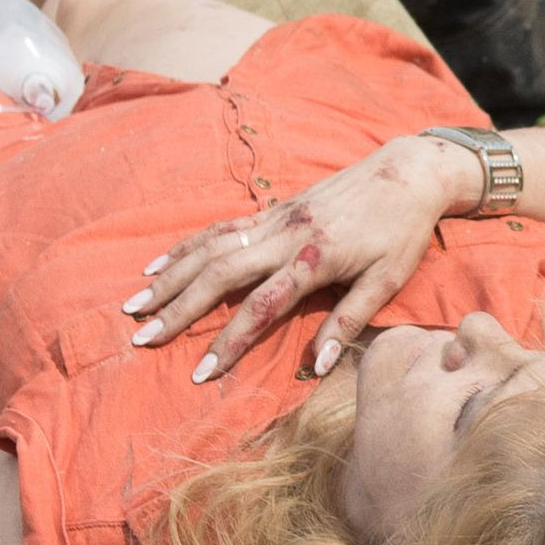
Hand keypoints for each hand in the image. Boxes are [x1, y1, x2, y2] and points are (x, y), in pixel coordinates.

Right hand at [124, 134, 477, 380]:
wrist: (408, 172)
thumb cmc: (402, 232)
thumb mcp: (388, 281)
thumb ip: (349, 321)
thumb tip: (317, 366)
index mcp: (315, 259)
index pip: (261, 307)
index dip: (228, 342)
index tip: (201, 372)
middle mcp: (286, 236)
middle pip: (220, 274)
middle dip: (178, 308)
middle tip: (142, 337)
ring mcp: (275, 219)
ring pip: (211, 247)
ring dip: (171, 276)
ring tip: (136, 303)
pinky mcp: (273, 208)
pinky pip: (220, 227)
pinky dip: (186, 245)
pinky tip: (160, 262)